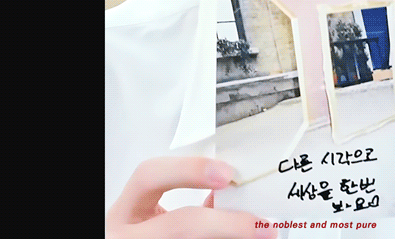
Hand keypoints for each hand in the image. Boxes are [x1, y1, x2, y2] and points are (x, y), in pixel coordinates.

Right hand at [106, 157, 277, 238]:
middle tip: (261, 224)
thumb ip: (185, 194)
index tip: (227, 174)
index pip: (150, 176)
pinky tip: (238, 238)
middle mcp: (126, 236)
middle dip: (225, 223)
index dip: (189, 170)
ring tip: (259, 233)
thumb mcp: (151, 210)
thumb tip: (231, 189)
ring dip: (230, 236)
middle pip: (182, 224)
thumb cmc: (142, 230)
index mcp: (125, 211)